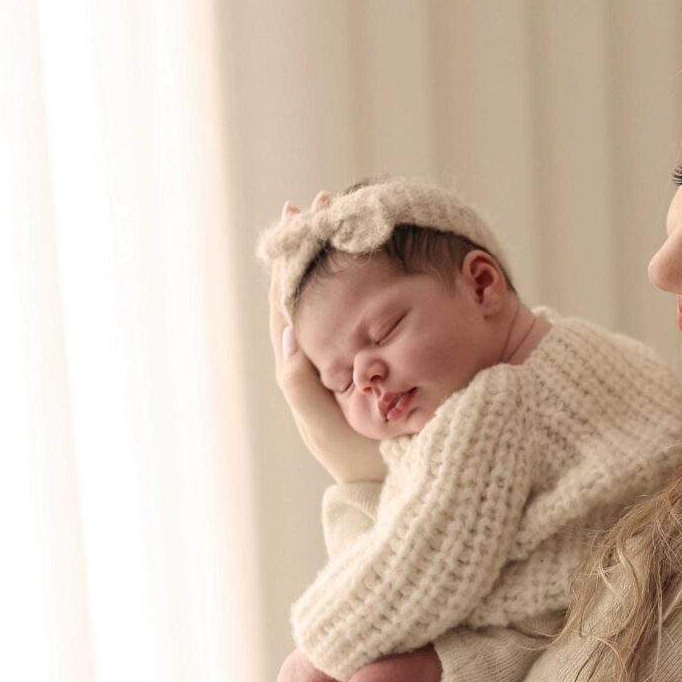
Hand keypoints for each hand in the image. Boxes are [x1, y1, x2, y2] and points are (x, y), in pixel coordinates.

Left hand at [272, 196, 385, 484]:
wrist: (395, 481)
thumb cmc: (357, 458)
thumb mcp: (322, 422)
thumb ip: (301, 380)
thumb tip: (285, 327)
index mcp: (301, 365)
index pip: (289, 299)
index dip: (293, 257)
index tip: (300, 213)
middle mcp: (318, 355)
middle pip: (309, 287)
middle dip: (316, 243)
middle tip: (326, 200)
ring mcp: (344, 357)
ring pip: (334, 295)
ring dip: (338, 255)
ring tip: (348, 217)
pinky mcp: (369, 362)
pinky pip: (359, 311)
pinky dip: (362, 280)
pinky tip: (378, 258)